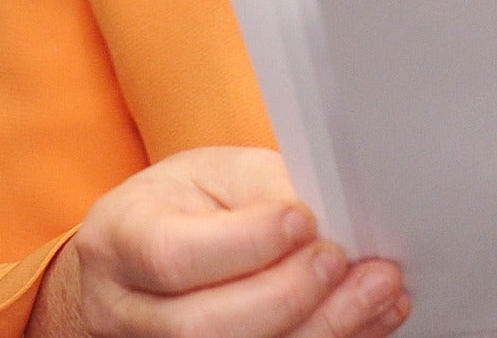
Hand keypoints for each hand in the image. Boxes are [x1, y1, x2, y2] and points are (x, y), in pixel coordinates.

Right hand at [28, 149, 405, 337]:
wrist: (149, 256)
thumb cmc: (182, 207)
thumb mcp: (209, 175)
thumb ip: (263, 192)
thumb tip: (323, 223)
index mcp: (120, 242)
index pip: (174, 257)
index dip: (246, 244)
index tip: (303, 220)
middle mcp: (128, 312)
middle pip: (205, 327)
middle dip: (288, 296)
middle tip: (341, 261)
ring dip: (322, 329)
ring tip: (377, 291)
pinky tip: (366, 319)